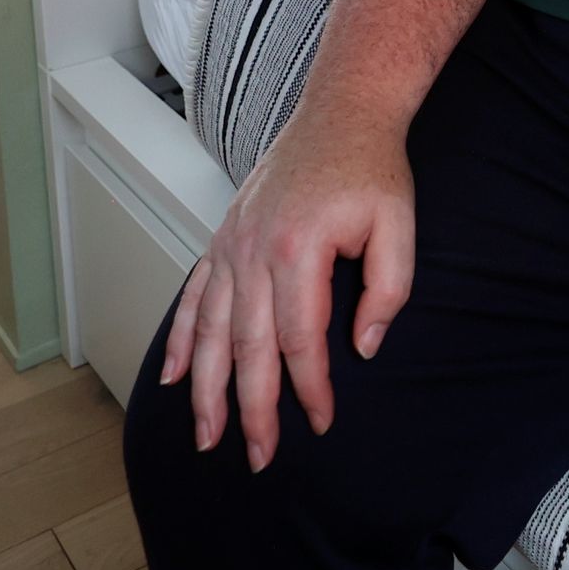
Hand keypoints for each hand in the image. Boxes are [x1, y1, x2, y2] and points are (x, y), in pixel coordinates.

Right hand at [156, 99, 413, 470]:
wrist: (341, 112)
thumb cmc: (372, 169)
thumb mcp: (399, 226)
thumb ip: (388, 291)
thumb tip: (363, 348)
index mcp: (299, 250)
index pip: (300, 340)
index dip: (310, 389)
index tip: (321, 423)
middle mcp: (254, 250)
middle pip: (247, 347)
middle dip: (250, 409)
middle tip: (257, 457)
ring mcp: (231, 244)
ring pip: (208, 330)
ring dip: (204, 388)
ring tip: (206, 436)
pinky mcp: (223, 239)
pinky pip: (194, 296)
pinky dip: (178, 338)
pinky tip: (169, 377)